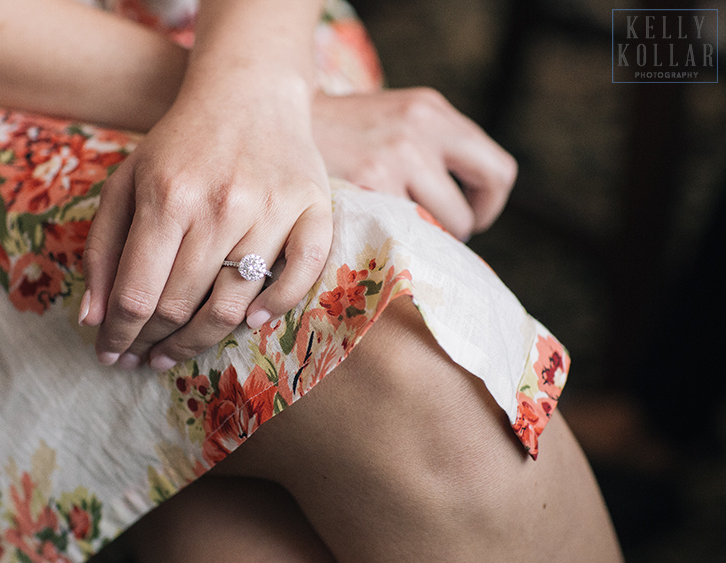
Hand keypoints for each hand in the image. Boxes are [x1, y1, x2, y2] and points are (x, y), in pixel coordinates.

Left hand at [80, 73, 331, 369]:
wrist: (249, 91)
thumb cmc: (180, 143)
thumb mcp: (127, 182)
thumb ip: (103, 248)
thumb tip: (92, 320)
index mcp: (167, 197)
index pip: (136, 294)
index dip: (119, 337)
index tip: (111, 356)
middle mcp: (220, 206)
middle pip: (181, 306)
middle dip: (153, 344)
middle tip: (143, 358)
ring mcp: (271, 208)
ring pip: (234, 305)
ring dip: (200, 342)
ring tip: (176, 352)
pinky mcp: (314, 208)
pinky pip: (301, 277)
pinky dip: (276, 309)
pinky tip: (249, 324)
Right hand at [311, 88, 516, 239]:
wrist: (275, 125)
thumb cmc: (336, 136)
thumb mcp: (391, 120)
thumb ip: (429, 148)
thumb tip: (469, 208)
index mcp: (430, 110)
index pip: (496, 168)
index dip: (488, 203)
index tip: (467, 215)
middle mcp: (420, 127)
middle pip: (476, 204)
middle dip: (458, 228)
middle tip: (429, 233)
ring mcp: (397, 155)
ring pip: (443, 224)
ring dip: (424, 238)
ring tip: (392, 233)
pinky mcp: (371, 182)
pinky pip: (408, 233)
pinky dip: (394, 242)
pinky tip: (369, 233)